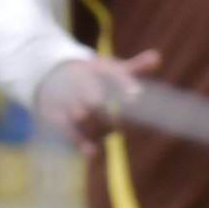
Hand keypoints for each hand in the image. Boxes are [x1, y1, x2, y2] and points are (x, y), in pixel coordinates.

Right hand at [37, 50, 159, 144]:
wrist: (50, 75)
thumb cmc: (91, 76)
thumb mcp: (110, 68)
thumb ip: (135, 67)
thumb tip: (158, 56)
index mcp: (98, 69)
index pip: (114, 75)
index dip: (125, 85)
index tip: (136, 96)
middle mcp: (81, 82)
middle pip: (96, 99)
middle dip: (108, 114)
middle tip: (119, 125)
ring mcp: (67, 98)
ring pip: (83, 117)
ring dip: (98, 128)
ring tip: (109, 131)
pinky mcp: (55, 114)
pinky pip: (67, 129)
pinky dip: (80, 141)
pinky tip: (91, 151)